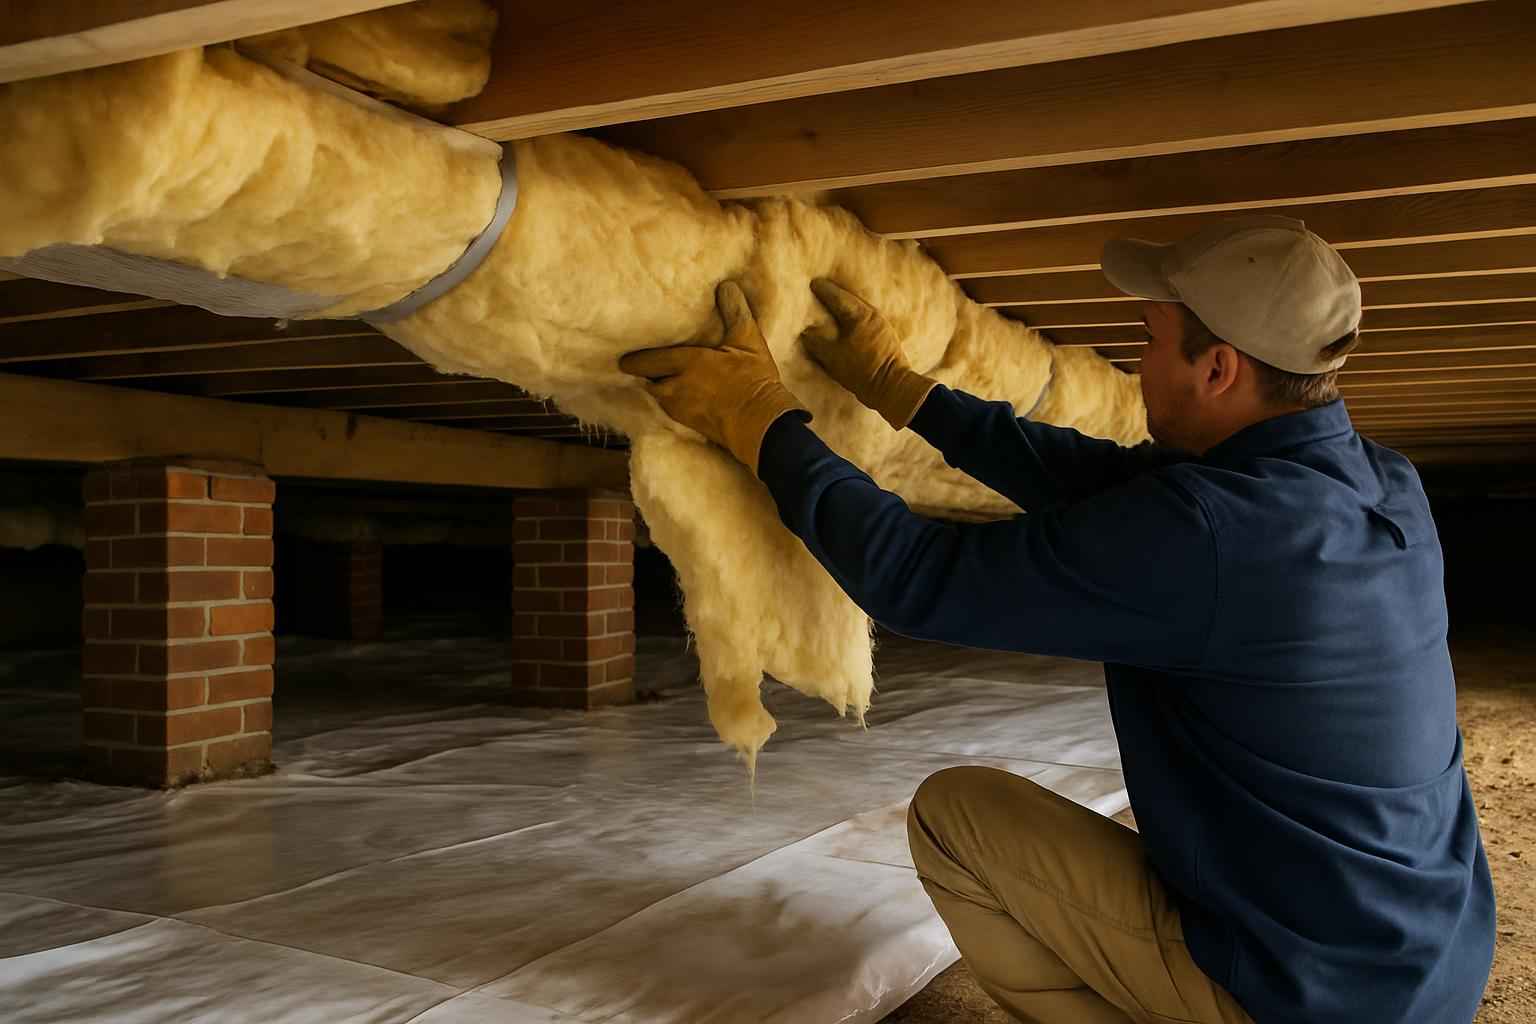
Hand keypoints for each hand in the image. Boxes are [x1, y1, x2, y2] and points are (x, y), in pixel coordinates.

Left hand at [620, 281, 807, 475]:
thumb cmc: (753, 381)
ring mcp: (680, 409)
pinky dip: (671, 400)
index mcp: (686, 363)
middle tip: (640, 363)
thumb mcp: (748, 342)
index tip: (625, 355)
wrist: (761, 426)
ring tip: (663, 376)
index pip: (647, 360)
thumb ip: (735, 312)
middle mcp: (675, 386)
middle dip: (644, 372)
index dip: (634, 358)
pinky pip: (670, 409)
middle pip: (648, 379)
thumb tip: (726, 286)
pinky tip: (682, 394)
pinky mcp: (689, 424)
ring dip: (658, 386)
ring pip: (658, 395)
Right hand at [801, 278, 937, 428]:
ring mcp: (882, 325)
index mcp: (859, 315)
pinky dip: (854, 318)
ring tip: (833, 306)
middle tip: (821, 290)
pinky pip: (866, 320)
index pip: (838, 297)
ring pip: (860, 309)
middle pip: (851, 300)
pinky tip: (848, 324)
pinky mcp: (886, 336)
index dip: (824, 290)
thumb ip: (816, 342)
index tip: (813, 283)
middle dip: (835, 295)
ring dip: (846, 307)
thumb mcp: (832, 356)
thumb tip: (806, 332)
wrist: (891, 387)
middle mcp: (873, 315)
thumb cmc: (861, 370)